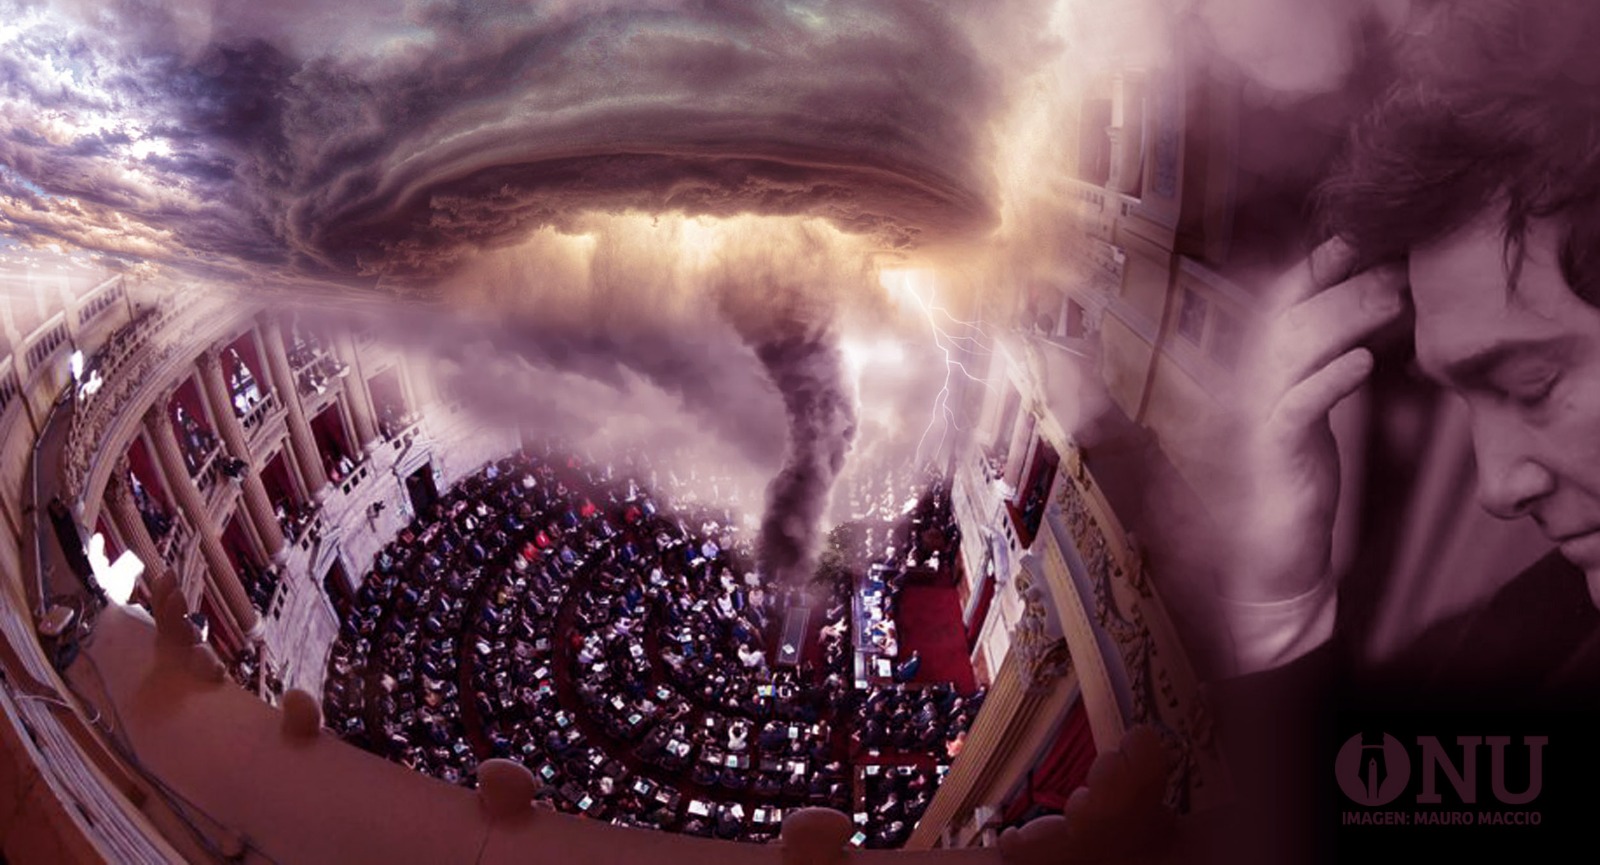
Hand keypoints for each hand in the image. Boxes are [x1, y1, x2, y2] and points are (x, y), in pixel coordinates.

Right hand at [1222, 238, 1406, 602]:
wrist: (1273, 551)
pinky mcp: (1271, 452)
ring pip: (1295, 349)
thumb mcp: (1312, 402)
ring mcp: (1255, 414)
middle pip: (1294, 315)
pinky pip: (1298, 408)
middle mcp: (1248, 381)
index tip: (1363, 237)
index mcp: (1259, 366)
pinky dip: (1330, 382)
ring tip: (1395, 298)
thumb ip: (1325, 356)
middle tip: (1402, 264)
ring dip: (1347, 318)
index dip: (1320, 265)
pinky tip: (1363, 364)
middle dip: (1348, 284)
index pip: (1285, 301)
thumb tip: (1370, 305)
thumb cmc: (1296, 473)